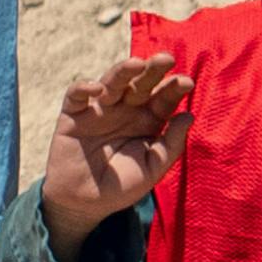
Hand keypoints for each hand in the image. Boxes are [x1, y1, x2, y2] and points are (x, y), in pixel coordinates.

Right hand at [34, 50, 189, 247]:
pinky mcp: (73, 114)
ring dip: (123, 71)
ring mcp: (99, 109)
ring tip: (137, 63)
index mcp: (147, 120)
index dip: (174, 88)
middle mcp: (125, 109)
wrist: (84, 203)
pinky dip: (84, 87)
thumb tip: (189, 115)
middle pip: (141, 83)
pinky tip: (97, 89)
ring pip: (112, 82)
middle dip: (153, 70)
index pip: (163, 98)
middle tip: (167, 59)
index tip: (186, 82)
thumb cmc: (122, 185)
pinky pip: (77, 94)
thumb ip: (171, 144)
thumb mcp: (153, 168)